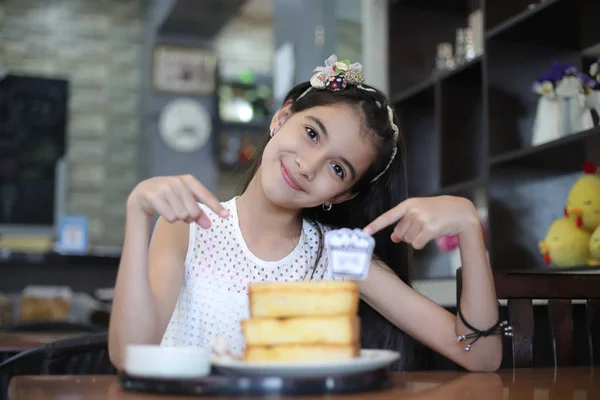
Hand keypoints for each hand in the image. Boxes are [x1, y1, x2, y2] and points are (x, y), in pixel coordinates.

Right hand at [127, 174, 228, 227]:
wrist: (144, 193)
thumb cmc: (170, 197)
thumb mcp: (185, 201)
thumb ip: (199, 213)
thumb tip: (209, 225)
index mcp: (189, 180)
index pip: (206, 196)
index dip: (216, 207)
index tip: (226, 216)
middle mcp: (178, 182)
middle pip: (194, 212)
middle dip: (189, 217)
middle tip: (181, 211)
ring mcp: (165, 188)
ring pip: (182, 216)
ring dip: (177, 218)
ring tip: (170, 208)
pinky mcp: (154, 197)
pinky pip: (170, 217)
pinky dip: (169, 218)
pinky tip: (163, 210)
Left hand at [363, 196, 479, 248]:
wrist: (460, 211)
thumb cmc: (439, 211)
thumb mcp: (420, 211)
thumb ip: (405, 222)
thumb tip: (394, 238)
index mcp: (408, 204)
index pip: (388, 216)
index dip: (375, 225)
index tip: (364, 232)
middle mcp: (413, 211)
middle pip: (399, 233)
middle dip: (407, 235)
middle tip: (422, 227)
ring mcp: (421, 219)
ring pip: (408, 240)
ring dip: (416, 238)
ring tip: (429, 228)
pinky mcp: (429, 229)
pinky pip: (417, 245)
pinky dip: (422, 244)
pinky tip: (431, 235)